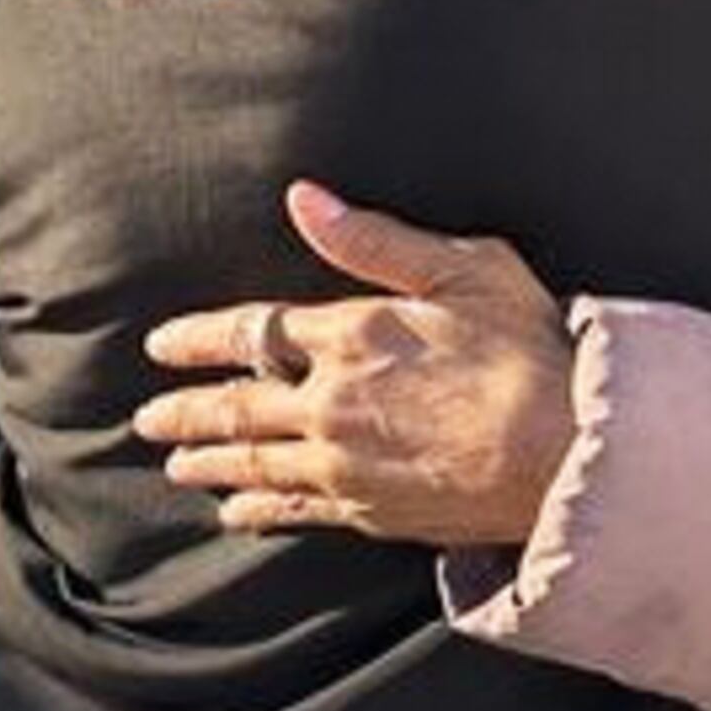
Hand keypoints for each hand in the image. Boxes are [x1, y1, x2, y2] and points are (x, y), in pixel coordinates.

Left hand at [133, 182, 574, 549]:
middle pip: (235, 407)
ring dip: (208, 461)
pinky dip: (257, 507)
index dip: (197, 340)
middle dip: (185, 411)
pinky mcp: (370, 510)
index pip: (251, 332)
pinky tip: (238, 511)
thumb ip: (376, 240)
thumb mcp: (462, 270)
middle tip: (146, 418)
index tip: (160, 345)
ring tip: (175, 463)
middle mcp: (332, 402)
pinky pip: (294, 509)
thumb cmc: (526, 352)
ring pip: (254, 463)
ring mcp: (345, 462)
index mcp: (351, 333)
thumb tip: (305, 199)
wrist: (564, 452)